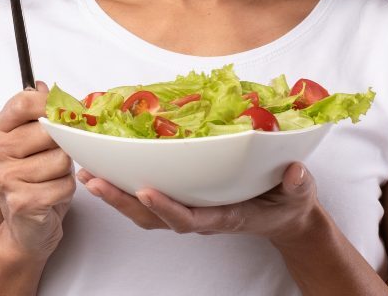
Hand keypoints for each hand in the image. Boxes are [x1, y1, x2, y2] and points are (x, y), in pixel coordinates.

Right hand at [0, 81, 75, 258]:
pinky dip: (66, 190)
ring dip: (66, 170)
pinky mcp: (21, 202)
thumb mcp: (36, 140)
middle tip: (56, 155)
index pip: (24, 101)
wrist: (26, 228)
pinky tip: (52, 195)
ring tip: (52, 177)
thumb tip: (45, 86)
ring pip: (61, 158)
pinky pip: (64, 184)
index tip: (65, 113)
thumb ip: (41, 112)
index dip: (51, 104)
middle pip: (49, 129)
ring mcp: (5, 178)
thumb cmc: (36, 178)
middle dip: (65, 143)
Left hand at [77, 161, 322, 242]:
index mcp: (226, 216)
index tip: (145, 191)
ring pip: (145, 211)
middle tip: (94, 180)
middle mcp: (201, 216)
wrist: (284, 215)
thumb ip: (297, 184)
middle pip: (154, 217)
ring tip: (89, 175)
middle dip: (122, 201)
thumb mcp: (299, 193)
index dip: (166, 208)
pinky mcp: (185, 199)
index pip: (190, 218)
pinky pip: (150, 198)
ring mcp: (191, 209)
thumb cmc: (288, 201)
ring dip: (116, 195)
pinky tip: (108, 169)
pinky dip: (126, 186)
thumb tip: (295, 172)